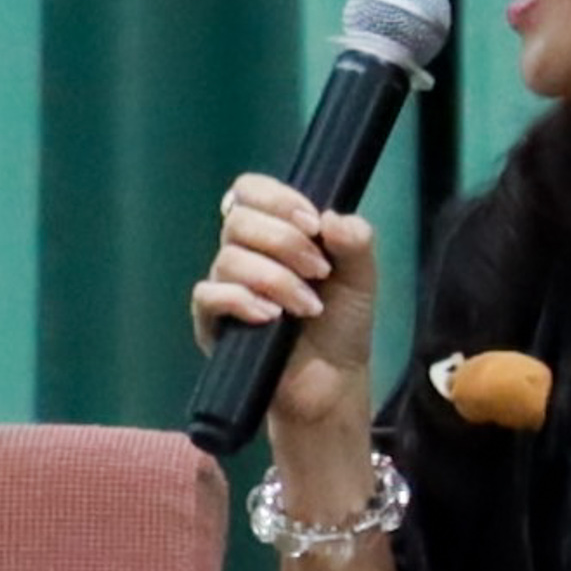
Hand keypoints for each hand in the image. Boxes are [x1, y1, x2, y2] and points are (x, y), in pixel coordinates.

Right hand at [192, 170, 387, 452]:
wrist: (333, 380)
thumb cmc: (342, 325)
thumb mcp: (361, 277)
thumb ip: (355, 241)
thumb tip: (330, 217)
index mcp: (274, 233)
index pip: (250, 190)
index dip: (277, 199)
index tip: (312, 224)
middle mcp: (243, 253)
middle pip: (238, 219)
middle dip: (285, 242)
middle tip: (319, 271)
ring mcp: (224, 286)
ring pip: (229, 259)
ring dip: (276, 280)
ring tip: (307, 307)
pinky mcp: (211, 322)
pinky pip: (209, 295)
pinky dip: (243, 301)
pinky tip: (271, 318)